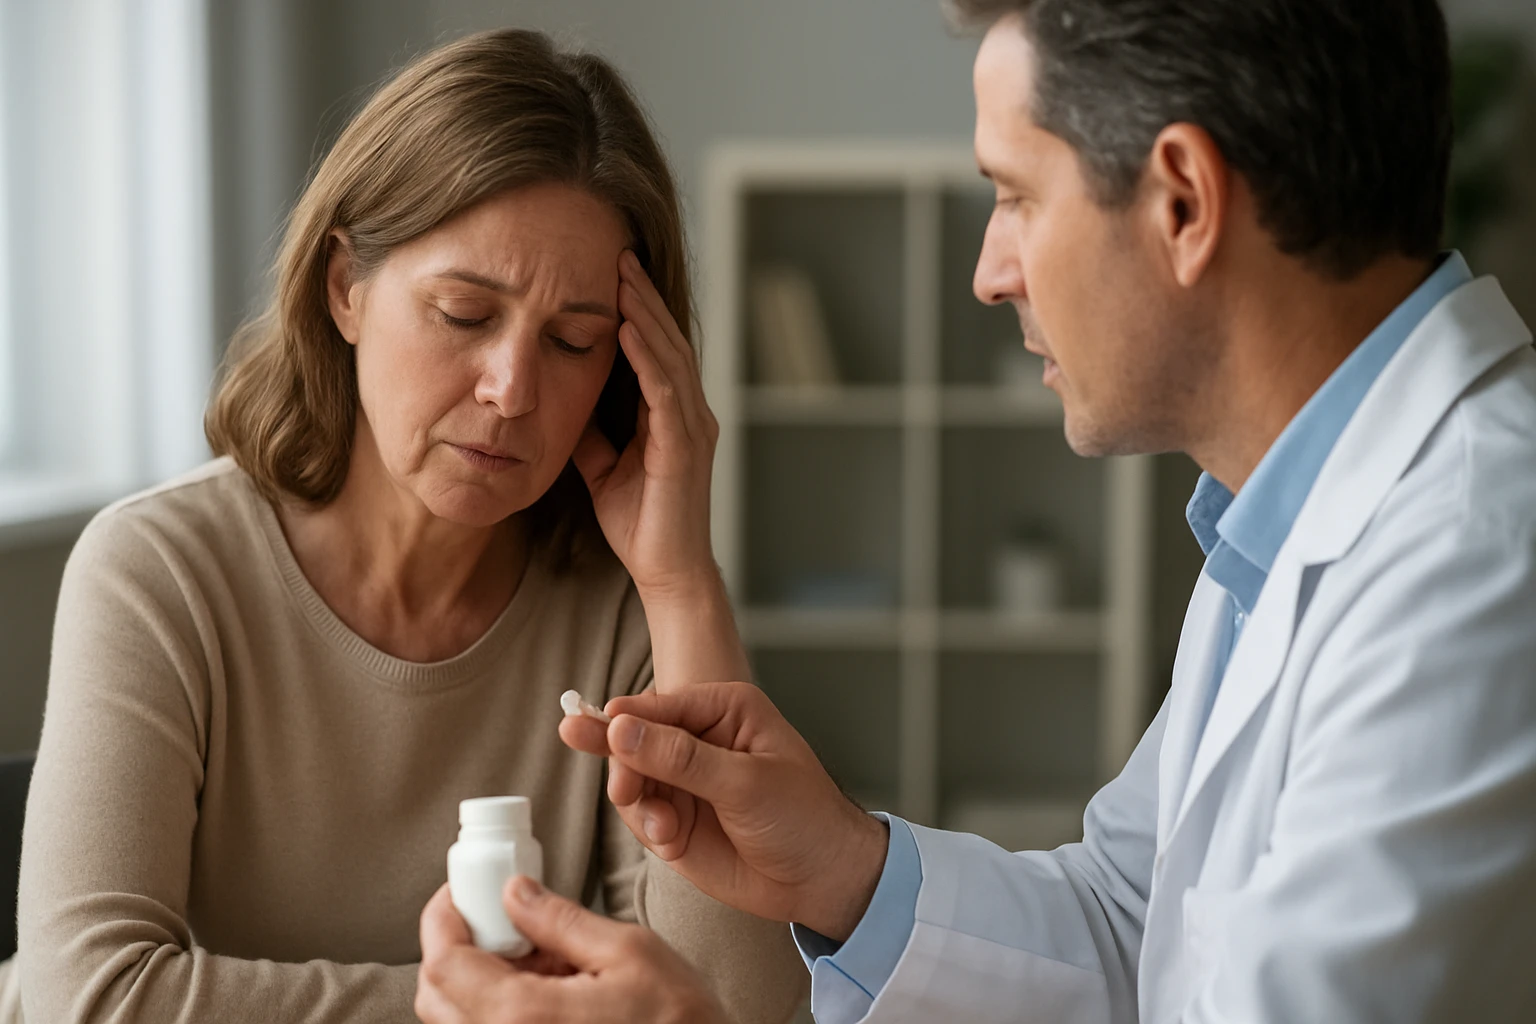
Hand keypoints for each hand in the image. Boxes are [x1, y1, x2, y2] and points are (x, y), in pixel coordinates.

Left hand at [416, 878, 726, 1023]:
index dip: (442, 917)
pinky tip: (544, 989)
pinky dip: (498, 1007)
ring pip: (458, 1021)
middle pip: (437, 997)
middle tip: (493, 916)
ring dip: (476, 980)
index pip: (443, 963)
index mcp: (523, 1018)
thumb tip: (516, 892)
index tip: (460, 890)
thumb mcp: (630, 952)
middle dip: (454, 946)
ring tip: (533, 957)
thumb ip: (562, 920)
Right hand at [559, 681, 889, 939]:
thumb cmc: (802, 817)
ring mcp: (684, 780)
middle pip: (634, 737)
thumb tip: (621, 729)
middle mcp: (699, 739)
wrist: (820, 880)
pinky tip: (669, 840)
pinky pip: (638, 813)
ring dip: (636, 802)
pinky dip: (646, 827)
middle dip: (623, 764)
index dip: (625, 717)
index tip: (592, 727)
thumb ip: (680, 758)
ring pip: (630, 778)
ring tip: (662, 828)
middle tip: (624, 790)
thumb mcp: (744, 782)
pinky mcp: (675, 818)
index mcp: (724, 710)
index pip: (661, 704)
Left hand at [573, 250, 719, 602]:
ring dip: (646, 314)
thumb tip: (562, 402)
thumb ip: (592, 433)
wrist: (666, 572)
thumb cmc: (639, 525)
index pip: (656, 350)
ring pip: (670, 356)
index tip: (610, 274)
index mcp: (672, 416)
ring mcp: (692, 427)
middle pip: (668, 341)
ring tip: (622, 277)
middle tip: (618, 253)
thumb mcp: (603, 468)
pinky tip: (627, 328)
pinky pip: (665, 390)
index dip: (637, 311)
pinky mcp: (684, 445)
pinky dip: (647, 356)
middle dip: (643, 297)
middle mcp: (690, 413)